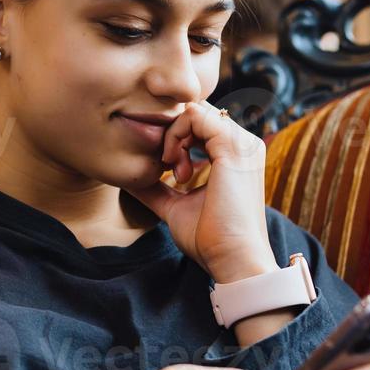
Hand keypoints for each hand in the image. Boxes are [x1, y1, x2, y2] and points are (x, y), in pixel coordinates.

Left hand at [122, 100, 277, 282]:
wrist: (232, 259)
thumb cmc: (209, 239)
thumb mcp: (176, 206)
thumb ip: (155, 188)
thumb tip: (126, 178)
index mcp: (235, 154)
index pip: (199, 122)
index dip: (174, 136)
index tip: (164, 168)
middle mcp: (243, 143)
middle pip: (196, 111)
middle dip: (171, 132)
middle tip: (164, 166)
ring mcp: (242, 142)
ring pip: (194, 109)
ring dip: (172, 134)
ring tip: (170, 168)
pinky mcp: (233, 146)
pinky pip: (196, 115)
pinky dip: (176, 134)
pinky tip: (173, 163)